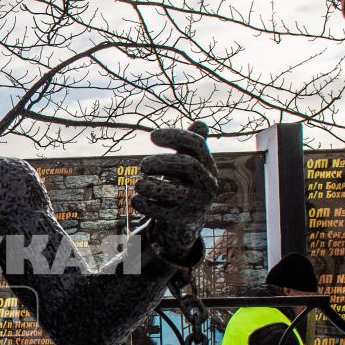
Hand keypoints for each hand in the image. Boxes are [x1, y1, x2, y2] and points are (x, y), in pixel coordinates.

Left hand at [134, 125, 217, 259]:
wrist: (186, 219)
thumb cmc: (183, 183)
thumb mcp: (188, 163)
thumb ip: (190, 145)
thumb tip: (201, 123)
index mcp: (208, 166)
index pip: (196, 144)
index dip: (175, 136)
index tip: (152, 136)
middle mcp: (208, 184)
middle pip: (189, 165)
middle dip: (163, 162)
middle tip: (142, 165)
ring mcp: (197, 204)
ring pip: (177, 193)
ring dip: (152, 186)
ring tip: (138, 184)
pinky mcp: (183, 221)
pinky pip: (164, 213)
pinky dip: (147, 205)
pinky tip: (136, 200)